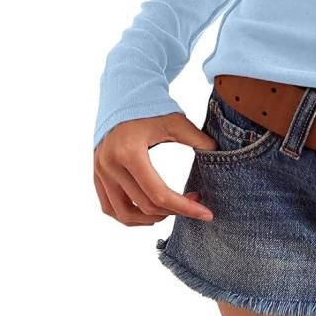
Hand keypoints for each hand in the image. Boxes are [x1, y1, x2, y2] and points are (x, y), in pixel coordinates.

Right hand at [93, 112, 217, 225]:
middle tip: (195, 202)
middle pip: (144, 206)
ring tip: (172, 211)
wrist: (123, 96)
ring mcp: (100, 172)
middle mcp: (110, 165)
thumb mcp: (176, 121)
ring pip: (123, 214)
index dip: (185, 208)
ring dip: (149, 219)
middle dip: (174, 210)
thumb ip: (198, 139)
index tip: (206, 214)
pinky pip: (109, 207)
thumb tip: (218, 154)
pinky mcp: (96, 174)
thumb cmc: (151, 107)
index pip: (159, 194)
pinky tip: (148, 211)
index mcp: (130, 152)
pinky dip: (128, 215)